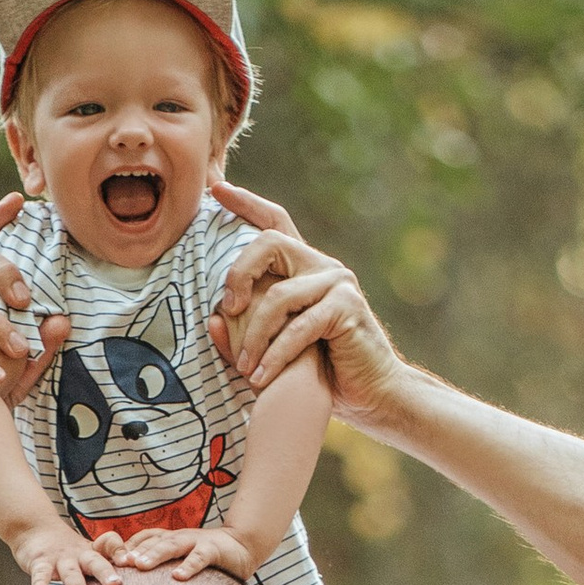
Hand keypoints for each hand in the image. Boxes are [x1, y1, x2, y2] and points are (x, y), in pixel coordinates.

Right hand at [13, 513, 122, 584]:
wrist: (35, 529)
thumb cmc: (69, 551)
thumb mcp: (89, 555)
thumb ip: (107, 567)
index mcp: (93, 552)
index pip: (110, 544)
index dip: (120, 551)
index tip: (132, 561)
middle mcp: (79, 555)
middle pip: (94, 562)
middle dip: (105, 572)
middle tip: (115, 584)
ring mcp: (60, 559)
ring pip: (70, 574)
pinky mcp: (40, 562)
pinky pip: (40, 574)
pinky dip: (40, 584)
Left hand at [108, 520, 256, 581]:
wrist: (243, 546)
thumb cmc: (210, 558)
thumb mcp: (183, 560)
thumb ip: (165, 568)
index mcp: (170, 539)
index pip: (143, 539)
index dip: (126, 547)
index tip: (108, 562)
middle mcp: (179, 537)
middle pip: (152, 541)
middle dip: (134, 551)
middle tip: (117, 564)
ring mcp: (195, 541)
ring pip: (171, 545)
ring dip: (154, 554)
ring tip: (140, 565)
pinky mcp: (213, 550)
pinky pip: (199, 558)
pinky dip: (188, 566)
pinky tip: (178, 577)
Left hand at [207, 178, 410, 430]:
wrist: (371, 394)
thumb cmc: (321, 372)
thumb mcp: (275, 347)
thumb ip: (245, 331)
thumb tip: (212, 318)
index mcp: (304, 267)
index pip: (274, 222)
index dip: (246, 204)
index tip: (218, 190)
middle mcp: (322, 266)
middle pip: (268, 244)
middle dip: (239, 275)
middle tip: (227, 309)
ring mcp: (337, 283)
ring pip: (278, 296)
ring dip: (254, 336)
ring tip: (245, 369)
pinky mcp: (346, 308)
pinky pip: (298, 327)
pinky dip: (276, 355)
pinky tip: (261, 377)